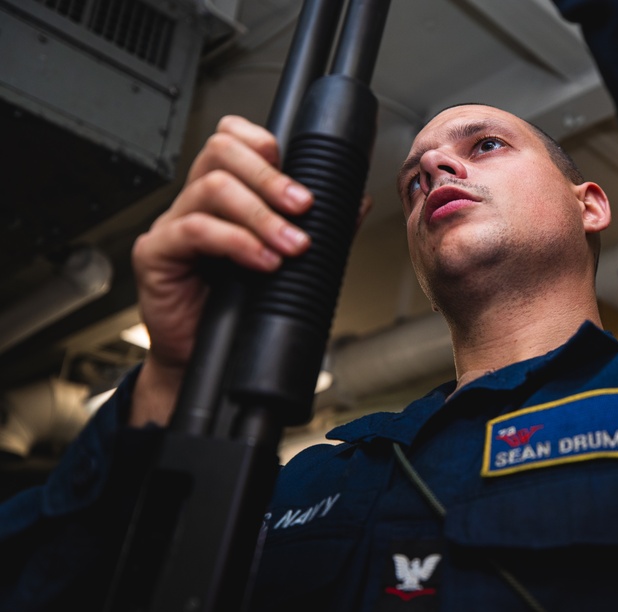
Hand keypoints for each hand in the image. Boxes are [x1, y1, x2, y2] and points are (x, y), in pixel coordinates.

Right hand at [130, 116, 313, 425]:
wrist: (204, 359)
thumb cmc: (240, 310)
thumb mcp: (287, 265)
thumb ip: (319, 230)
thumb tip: (355, 203)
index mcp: (225, 195)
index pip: (234, 139)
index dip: (264, 144)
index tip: (301, 179)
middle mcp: (195, 201)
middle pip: (221, 152)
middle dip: (270, 178)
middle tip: (304, 207)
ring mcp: (172, 223)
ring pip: (212, 188)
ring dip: (261, 215)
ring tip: (291, 245)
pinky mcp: (155, 253)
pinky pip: (194, 231)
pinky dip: (236, 242)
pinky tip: (262, 261)